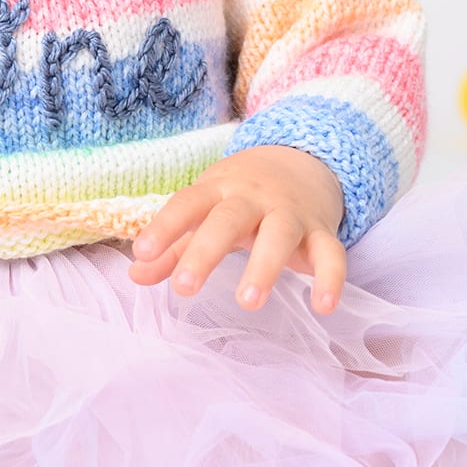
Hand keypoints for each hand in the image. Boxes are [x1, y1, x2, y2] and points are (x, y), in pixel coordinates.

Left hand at [128, 145, 346, 314]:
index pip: (187, 203)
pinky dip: (331, 278)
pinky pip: (331, 253)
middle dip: (206, 252)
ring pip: (279, 234)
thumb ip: (173, 246)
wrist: (302, 160)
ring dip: (264, 266)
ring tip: (248, 301)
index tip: (142, 252)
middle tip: (185, 288)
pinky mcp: (322, 231)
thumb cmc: (240, 196)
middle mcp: (253, 198)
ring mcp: (290, 213)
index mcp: (218, 190)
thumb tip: (136, 275)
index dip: (165, 226)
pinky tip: (323, 306)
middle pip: (228, 219)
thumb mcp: (205, 211)